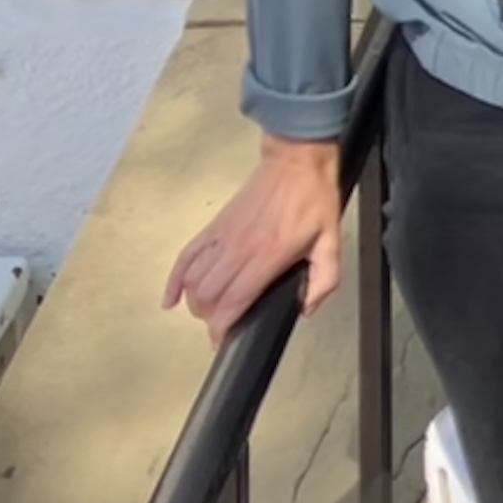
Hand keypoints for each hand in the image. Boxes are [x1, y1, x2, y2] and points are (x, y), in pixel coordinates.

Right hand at [164, 137, 345, 345]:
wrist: (295, 162)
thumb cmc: (314, 201)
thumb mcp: (331, 242)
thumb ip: (325, 279)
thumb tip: (306, 308)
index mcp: (267, 257)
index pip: (232, 301)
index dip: (222, 327)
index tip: (222, 340)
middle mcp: (238, 250)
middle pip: (207, 296)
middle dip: (209, 319)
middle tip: (222, 325)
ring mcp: (222, 237)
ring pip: (192, 281)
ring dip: (195, 303)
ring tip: (208, 312)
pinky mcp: (213, 228)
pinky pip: (185, 257)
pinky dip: (173, 281)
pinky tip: (170, 299)